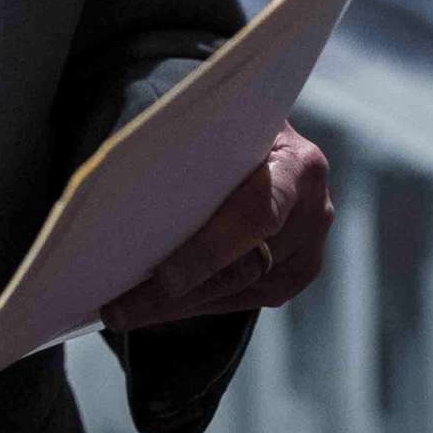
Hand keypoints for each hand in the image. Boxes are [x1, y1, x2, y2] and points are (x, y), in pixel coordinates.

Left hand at [101, 123, 331, 330]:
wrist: (264, 134)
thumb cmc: (229, 123)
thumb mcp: (218, 121)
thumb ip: (190, 147)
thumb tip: (125, 180)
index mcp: (298, 164)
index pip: (257, 214)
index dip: (210, 250)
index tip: (164, 277)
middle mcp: (313, 211)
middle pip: (243, 268)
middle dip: (176, 293)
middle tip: (119, 309)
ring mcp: (308, 249)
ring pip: (236, 292)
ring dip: (175, 306)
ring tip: (121, 311)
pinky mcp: (294, 275)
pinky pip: (240, 300)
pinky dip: (194, 304)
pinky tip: (152, 305)